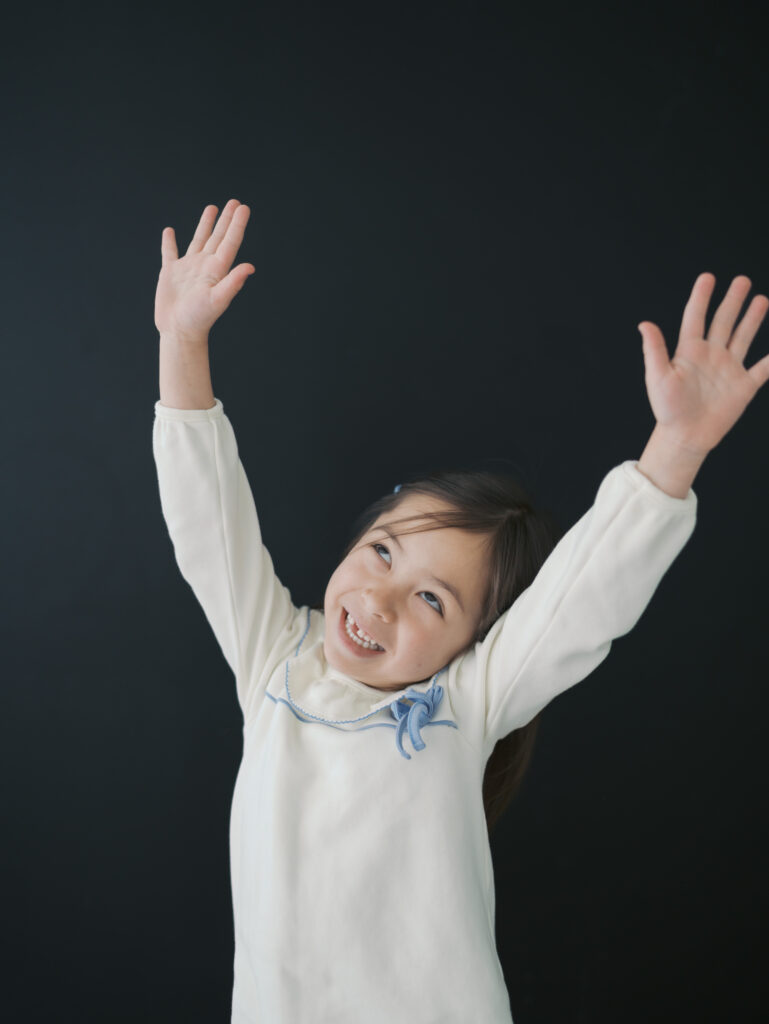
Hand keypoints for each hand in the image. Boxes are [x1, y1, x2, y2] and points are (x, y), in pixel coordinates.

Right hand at [154, 199, 253, 340]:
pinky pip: (170, 253)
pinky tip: (170, 231)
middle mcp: (205, 266)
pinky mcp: (171, 273)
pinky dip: (169, 242)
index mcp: (217, 270)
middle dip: (226, 220)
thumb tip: (250, 267)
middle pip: (218, 237)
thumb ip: (233, 283)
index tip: (243, 208)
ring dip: (206, 225)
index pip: (230, 242)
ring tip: (212, 208)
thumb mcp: (218, 300)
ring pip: (198, 240)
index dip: (237, 225)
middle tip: (234, 202)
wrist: (179, 332)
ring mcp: (188, 268)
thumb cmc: (199, 319)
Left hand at [638, 273, 768, 455]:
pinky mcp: (744, 386)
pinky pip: (764, 368)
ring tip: (761, 300)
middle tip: (742, 280)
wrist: (685, 437)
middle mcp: (711, 356)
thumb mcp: (657, 378)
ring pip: (743, 337)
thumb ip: (654, 350)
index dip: (701, 297)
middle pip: (723, 322)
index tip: (708, 277)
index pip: (696, 317)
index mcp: (689, 352)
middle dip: (733, 301)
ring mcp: (728, 369)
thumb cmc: (667, 409)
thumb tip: (644, 324)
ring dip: (752, 319)